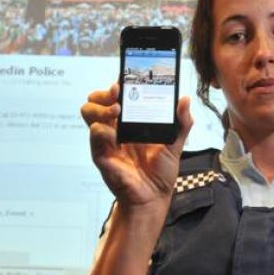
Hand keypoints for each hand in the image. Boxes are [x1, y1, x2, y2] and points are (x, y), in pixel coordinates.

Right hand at [81, 83, 192, 211]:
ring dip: (101, 107)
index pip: (117, 94)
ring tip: (117, 112)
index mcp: (130, 121)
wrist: (154, 197)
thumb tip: (185, 99)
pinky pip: (94, 135)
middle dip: (104, 92)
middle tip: (118, 94)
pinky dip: (103, 130)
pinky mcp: (101, 154)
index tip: (126, 77)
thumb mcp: (175, 144)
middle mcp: (115, 126)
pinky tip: (116, 136)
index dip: (118, 82)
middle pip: (96, 98)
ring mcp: (106, 139)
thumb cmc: (161, 171)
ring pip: (88, 110)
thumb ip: (182, 122)